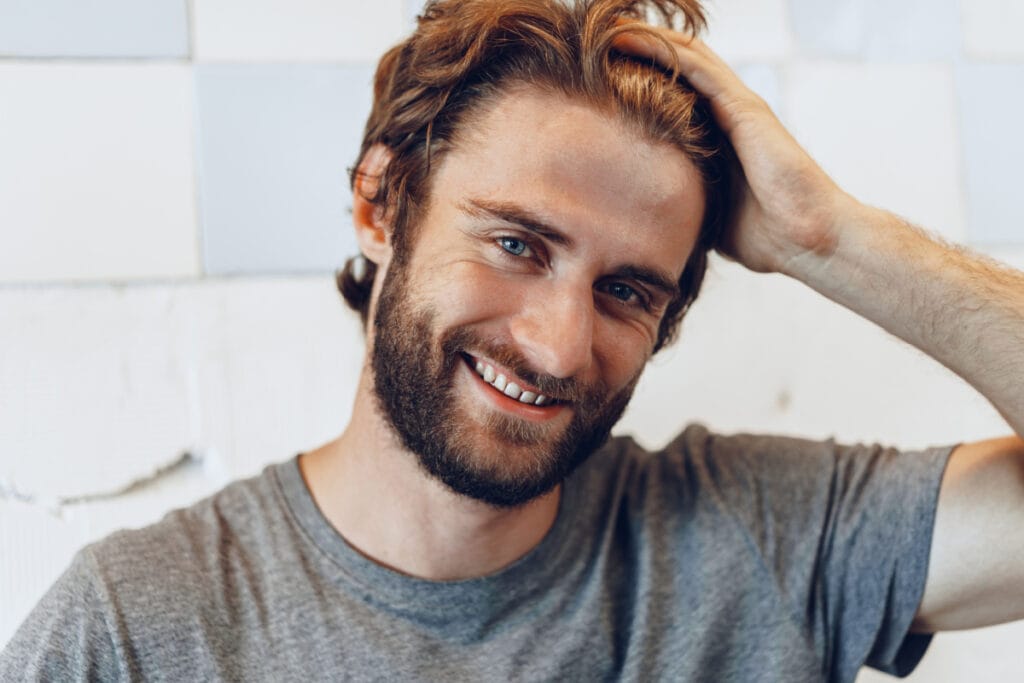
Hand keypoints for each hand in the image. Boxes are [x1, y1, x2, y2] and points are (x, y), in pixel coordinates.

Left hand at [613, 26, 854, 274]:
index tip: (593, 76)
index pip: (670, 93)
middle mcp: (727, 112)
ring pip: (683, 55)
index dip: (634, 78)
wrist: (806, 241)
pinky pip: (696, 68)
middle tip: (591, 38)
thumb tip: (644, 224)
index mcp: (718, 135)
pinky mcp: (744, 108)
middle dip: (635, 48)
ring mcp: (737, 105)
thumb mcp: (705, 215)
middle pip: (675, 65)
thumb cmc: (765, 237)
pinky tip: (627, 38)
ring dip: (643, 37)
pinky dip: (660, 49)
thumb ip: (681, 205)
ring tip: (603, 24)